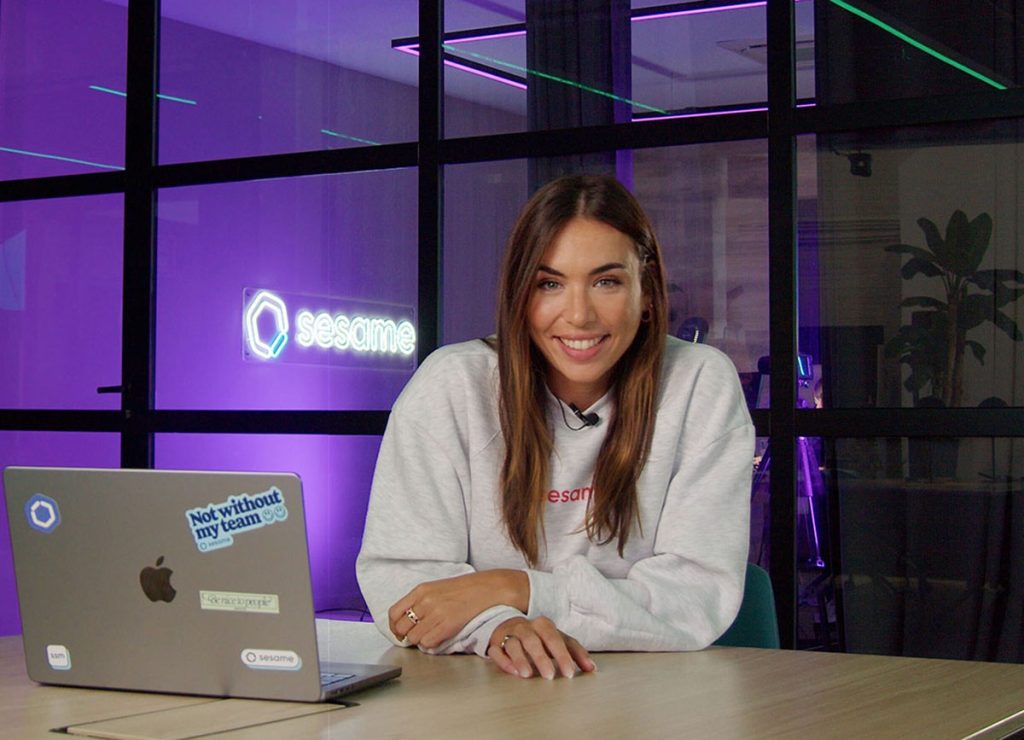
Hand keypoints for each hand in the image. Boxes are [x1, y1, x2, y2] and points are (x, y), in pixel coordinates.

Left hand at [389, 570, 528, 648]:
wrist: (487, 589)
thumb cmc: (464, 589)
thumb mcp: (436, 588)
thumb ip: (420, 601)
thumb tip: (407, 619)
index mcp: (421, 590)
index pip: (394, 613)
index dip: (394, 626)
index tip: (399, 631)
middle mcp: (425, 601)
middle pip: (401, 627)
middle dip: (406, 635)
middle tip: (415, 636)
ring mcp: (436, 613)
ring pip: (414, 638)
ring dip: (419, 641)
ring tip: (430, 635)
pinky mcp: (447, 624)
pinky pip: (428, 643)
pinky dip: (430, 644)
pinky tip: (439, 638)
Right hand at [487, 617, 595, 678]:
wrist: (509, 626)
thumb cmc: (539, 637)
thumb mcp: (558, 640)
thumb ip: (575, 652)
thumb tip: (592, 669)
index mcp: (543, 625)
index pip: (554, 638)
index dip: (562, 655)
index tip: (569, 673)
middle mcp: (526, 628)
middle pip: (533, 641)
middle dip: (541, 658)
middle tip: (550, 676)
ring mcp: (509, 635)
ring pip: (513, 644)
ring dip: (520, 659)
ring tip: (527, 675)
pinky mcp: (496, 644)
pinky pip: (497, 651)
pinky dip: (504, 661)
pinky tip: (513, 671)